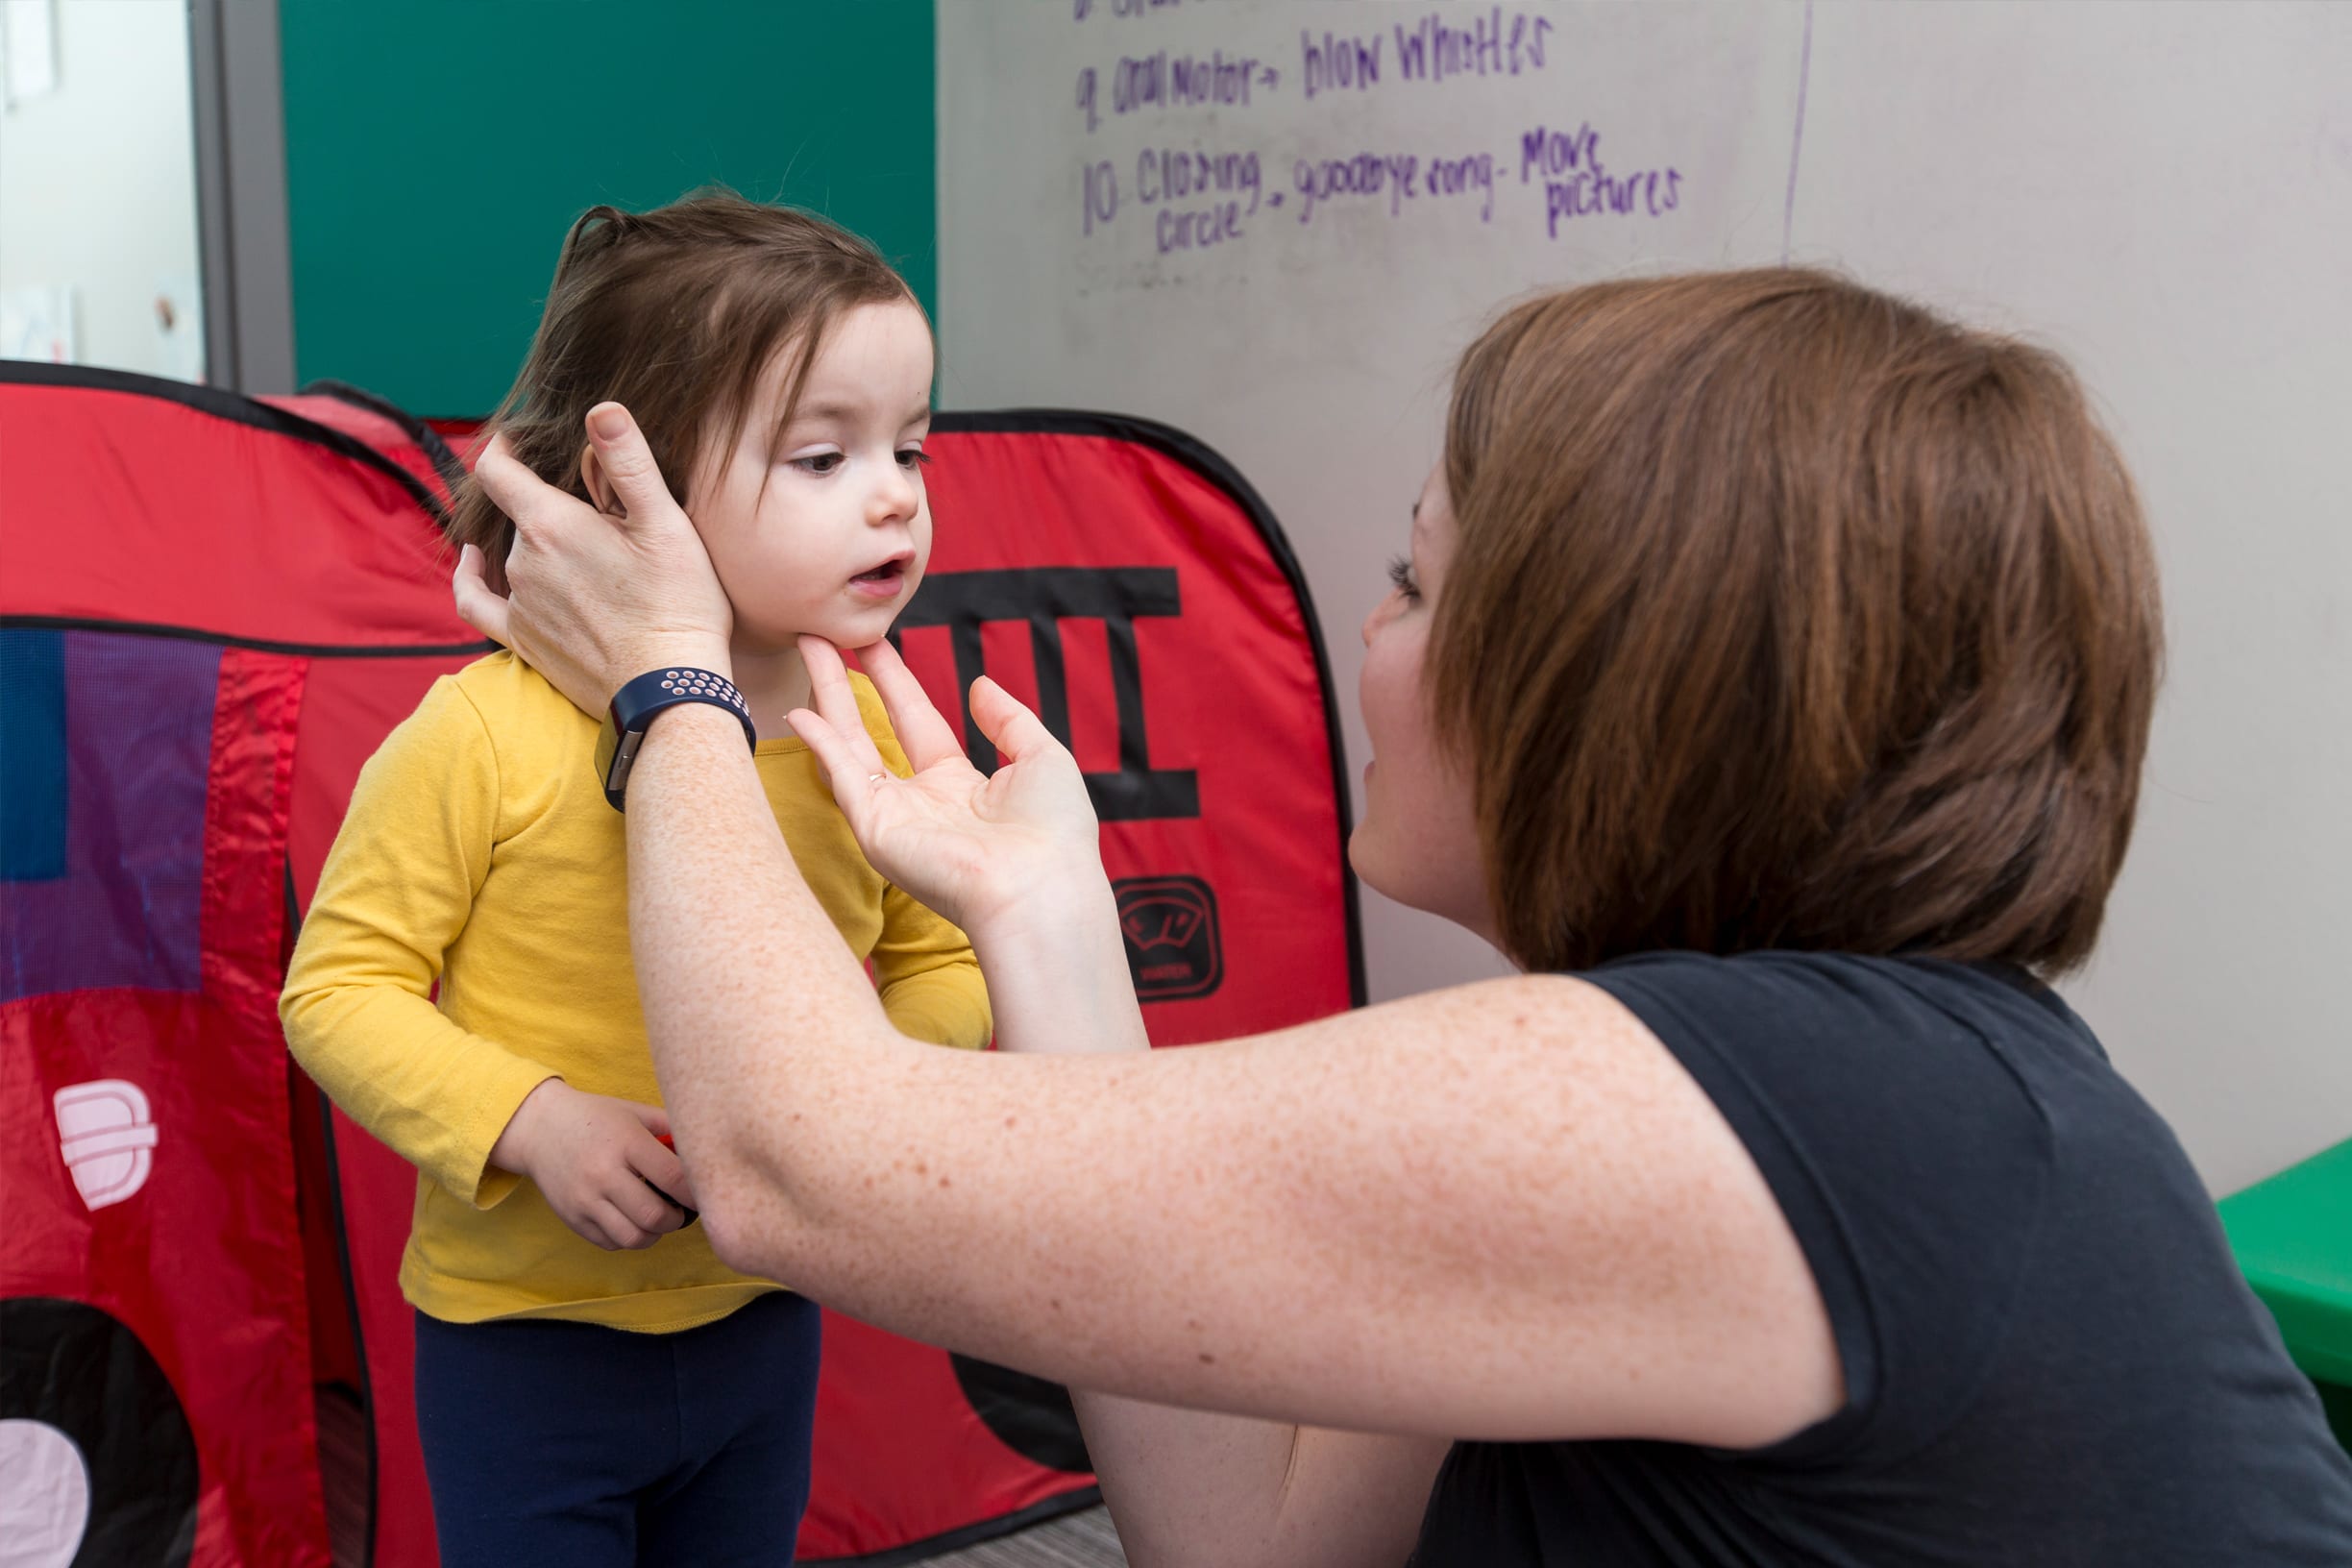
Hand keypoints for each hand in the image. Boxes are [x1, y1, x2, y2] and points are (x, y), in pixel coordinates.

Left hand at [453, 402, 734, 716]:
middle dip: (541, 501)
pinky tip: (474, 566)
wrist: (668, 690)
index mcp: (550, 525)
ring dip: (533, 542)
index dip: (503, 448)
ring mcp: (519, 604)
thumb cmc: (679, 604)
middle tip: (590, 508)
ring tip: (575, 546)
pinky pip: (476, 603)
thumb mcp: (666, 525)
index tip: (516, 437)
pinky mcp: (523, 641)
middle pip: (516, 513)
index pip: (498, 470)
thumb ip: (629, 463)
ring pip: (511, 555)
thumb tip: (601, 409)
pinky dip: (470, 579)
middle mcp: (521, 561)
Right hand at [488, 1078, 698, 1249]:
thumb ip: (671, 1130)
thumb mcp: (636, 1113)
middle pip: (655, 1216)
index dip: (696, 1192)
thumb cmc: (597, 1118)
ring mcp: (585, 1200)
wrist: (539, 1127)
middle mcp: (604, 1174)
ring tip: (657, 1218)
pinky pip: (611, 1243)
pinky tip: (632, 1219)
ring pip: (634, 1238)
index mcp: (626, 1143)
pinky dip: (629, 1238)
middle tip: (680, 1209)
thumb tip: (708, 1152)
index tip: (703, 1193)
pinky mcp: (573, 1218)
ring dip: (655, 1234)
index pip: (673, 1177)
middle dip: (678, 1218)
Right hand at [787, 635, 1105, 936]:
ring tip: (805, 644)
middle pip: (872, 728)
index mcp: (961, 787)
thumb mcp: (1040, 757)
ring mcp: (894, 817)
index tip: (871, 642)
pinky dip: (821, 743)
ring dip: (827, 695)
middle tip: (823, 635)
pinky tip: (800, 710)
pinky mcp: (877, 832)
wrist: (1041, 886)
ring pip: (849, 744)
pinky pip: (842, 778)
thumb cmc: (1054, 832)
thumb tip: (979, 684)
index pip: (919, 722)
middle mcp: (920, 801)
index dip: (894, 682)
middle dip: (847, 681)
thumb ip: (1008, 719)